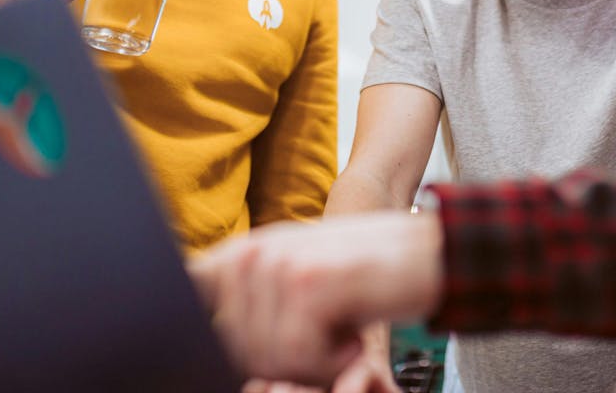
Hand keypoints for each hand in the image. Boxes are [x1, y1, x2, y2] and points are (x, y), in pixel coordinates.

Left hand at [189, 212, 443, 385]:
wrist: (426, 252)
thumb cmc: (368, 275)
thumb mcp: (302, 281)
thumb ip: (254, 301)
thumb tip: (216, 339)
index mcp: (245, 253)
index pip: (189, 287)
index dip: (201, 327)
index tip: (211, 343)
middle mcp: (253, 252)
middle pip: (234, 346)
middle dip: (282, 360)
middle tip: (325, 335)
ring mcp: (276, 265)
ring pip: (267, 356)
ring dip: (313, 362)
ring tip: (342, 329)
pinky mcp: (305, 283)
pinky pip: (300, 355)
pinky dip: (334, 360)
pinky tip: (354, 333)